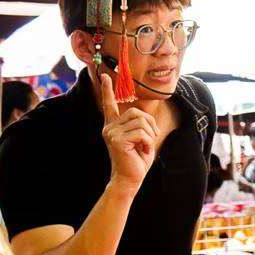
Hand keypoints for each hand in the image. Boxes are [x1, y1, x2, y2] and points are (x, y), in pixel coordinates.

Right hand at [98, 71, 156, 191]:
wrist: (129, 179)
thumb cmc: (136, 160)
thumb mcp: (140, 139)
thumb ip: (139, 125)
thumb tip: (144, 116)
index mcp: (113, 125)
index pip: (109, 104)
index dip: (107, 89)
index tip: (104, 76)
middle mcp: (109, 127)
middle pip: (137, 113)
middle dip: (149, 125)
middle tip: (148, 140)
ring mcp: (111, 133)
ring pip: (142, 122)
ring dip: (150, 136)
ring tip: (144, 147)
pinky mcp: (117, 140)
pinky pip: (142, 133)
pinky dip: (148, 142)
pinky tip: (143, 151)